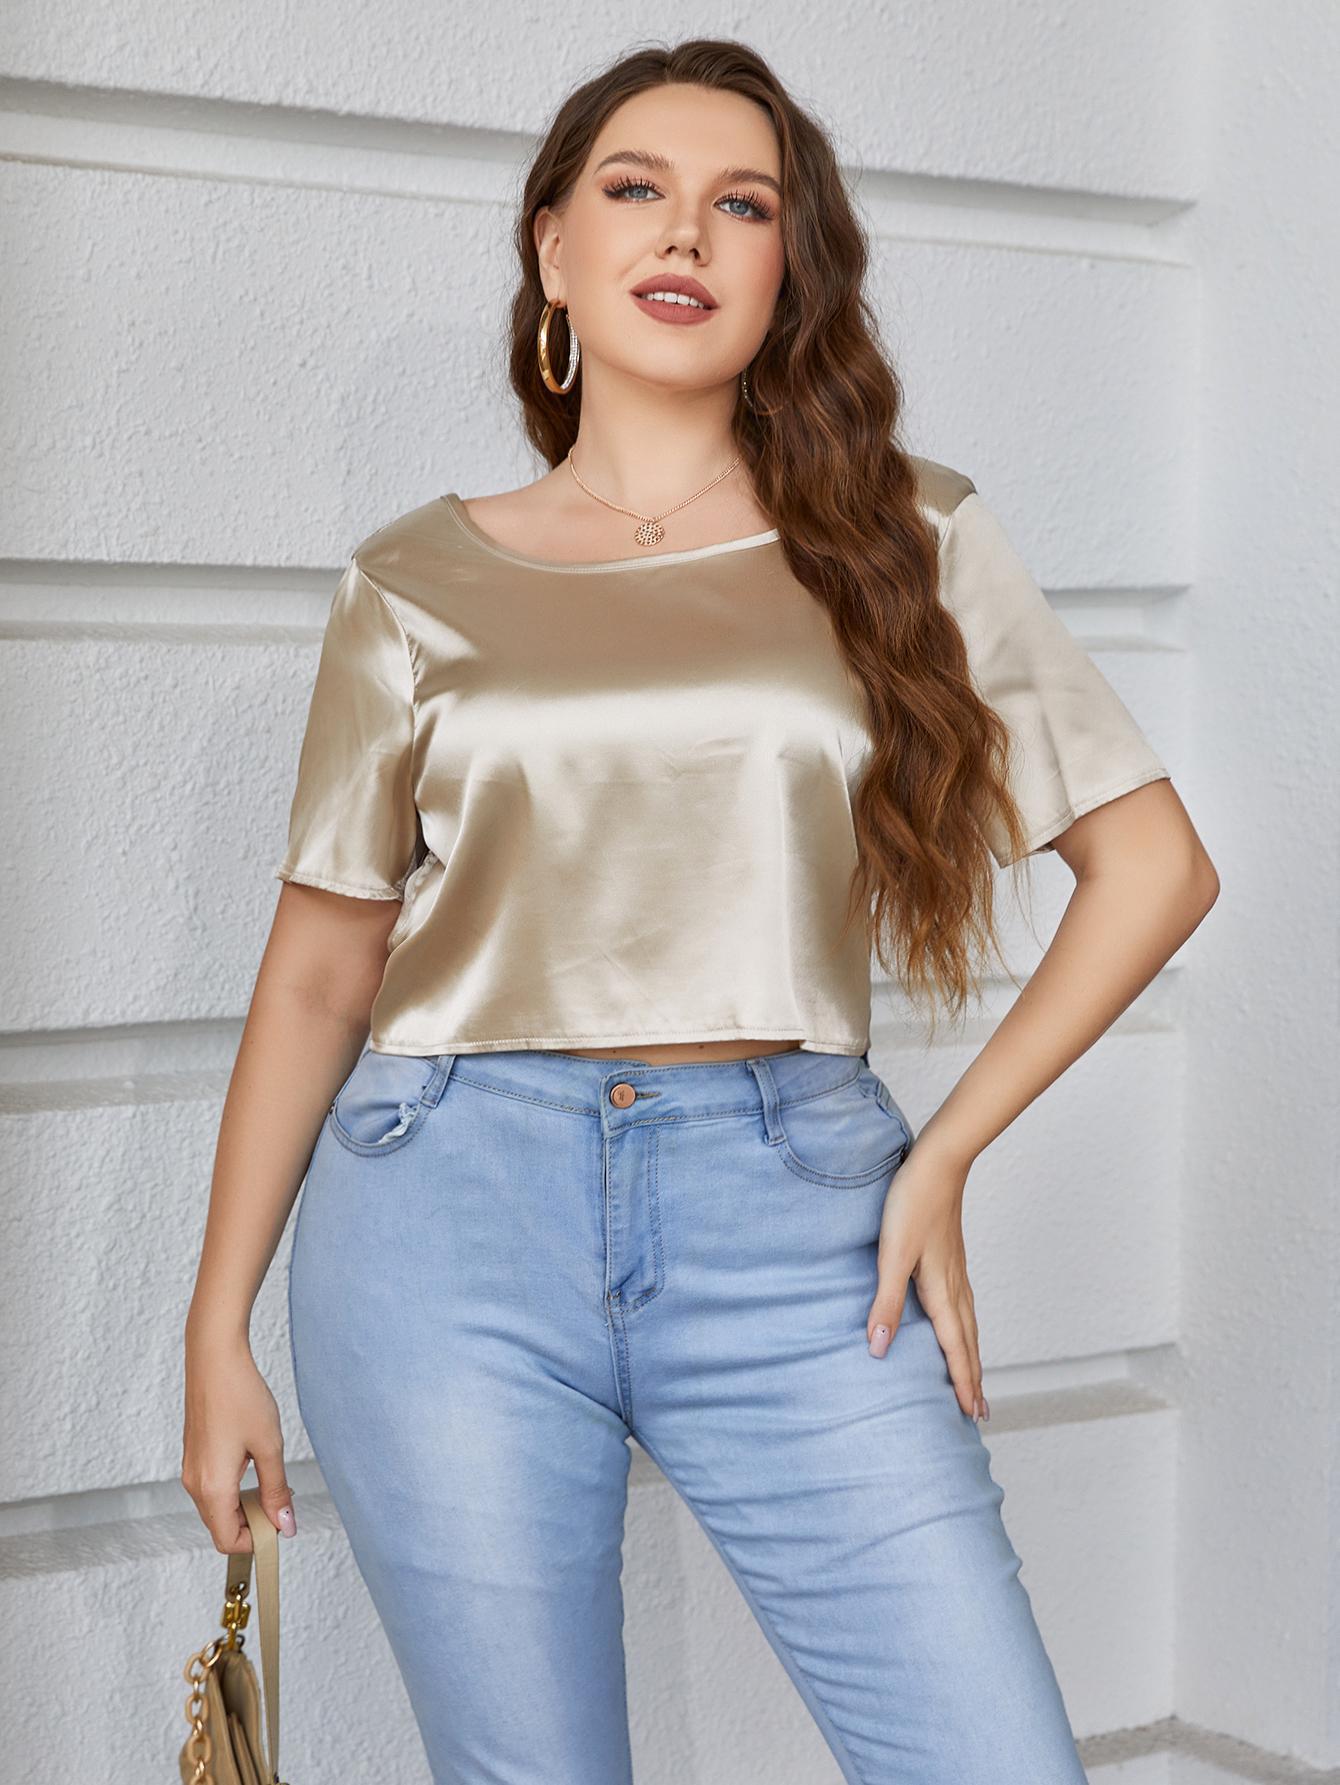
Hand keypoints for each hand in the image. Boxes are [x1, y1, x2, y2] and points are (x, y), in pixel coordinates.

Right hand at [181, 1326, 297, 1550]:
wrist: (214, 1357)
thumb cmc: (241, 1396)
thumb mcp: (269, 1445)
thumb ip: (277, 1490)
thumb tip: (285, 1525)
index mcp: (212, 1488)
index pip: (228, 1541)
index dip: (257, 1542)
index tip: (282, 1525)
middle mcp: (195, 1484)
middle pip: (222, 1527)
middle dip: (254, 1523)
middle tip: (283, 1499)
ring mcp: (191, 1469)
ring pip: (218, 1507)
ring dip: (245, 1504)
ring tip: (273, 1478)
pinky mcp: (193, 1455)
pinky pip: (213, 1487)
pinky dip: (235, 1488)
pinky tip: (256, 1462)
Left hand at [865, 1140, 988, 1423]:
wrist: (938, 1163)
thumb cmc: (912, 1204)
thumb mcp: (892, 1255)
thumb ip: (886, 1302)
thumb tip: (878, 1349)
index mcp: (941, 1291)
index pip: (954, 1348)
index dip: (962, 1382)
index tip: (971, 1415)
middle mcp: (954, 1286)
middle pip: (968, 1341)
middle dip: (974, 1378)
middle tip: (980, 1413)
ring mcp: (956, 1271)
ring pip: (969, 1324)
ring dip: (972, 1354)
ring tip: (975, 1377)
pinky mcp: (952, 1257)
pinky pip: (964, 1306)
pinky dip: (966, 1328)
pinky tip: (959, 1323)